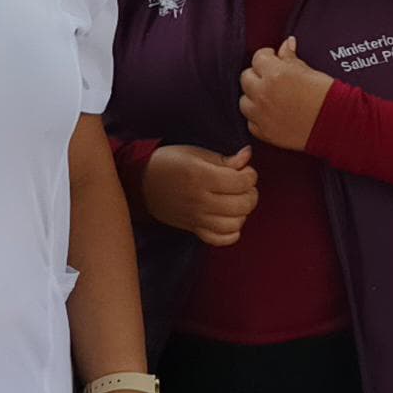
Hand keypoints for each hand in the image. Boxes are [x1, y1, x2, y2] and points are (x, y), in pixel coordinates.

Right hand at [142, 142, 260, 246]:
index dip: (250, 175)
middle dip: (251, 193)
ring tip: (237, 202)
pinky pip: (219, 240)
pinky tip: (230, 219)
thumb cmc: (169, 163)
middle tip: (243, 186)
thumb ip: (224, 159)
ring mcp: (196, 218)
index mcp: (200, 176)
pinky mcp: (193, 229)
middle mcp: (199, 200)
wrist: (141, 184)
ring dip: (243, 213)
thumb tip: (248, 156)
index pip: (241, 182)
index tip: (244, 171)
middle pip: (242, 204)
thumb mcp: (195, 153)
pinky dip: (231, 233)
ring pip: (234, 224)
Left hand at [238, 40, 335, 153]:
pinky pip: (251, 122)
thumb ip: (290, 58)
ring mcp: (262, 114)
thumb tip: (286, 45)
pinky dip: (258, 117)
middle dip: (257, 76)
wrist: (337, 123)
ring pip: (244, 101)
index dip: (267, 57)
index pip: (258, 57)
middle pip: (246, 78)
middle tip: (272, 78)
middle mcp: (264, 93)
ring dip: (254, 97)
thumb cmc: (327, 96)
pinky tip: (271, 114)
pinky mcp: (265, 132)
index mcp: (275, 74)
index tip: (273, 59)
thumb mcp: (309, 70)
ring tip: (270, 98)